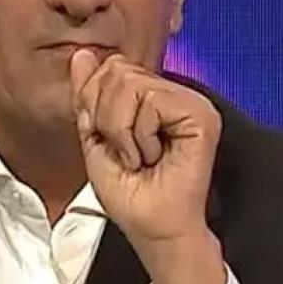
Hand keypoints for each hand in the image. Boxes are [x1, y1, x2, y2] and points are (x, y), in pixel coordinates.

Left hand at [69, 49, 226, 283]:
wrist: (153, 229)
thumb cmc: (131, 195)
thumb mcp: (96, 138)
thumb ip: (89, 96)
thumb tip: (82, 54)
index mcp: (151, 97)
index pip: (110, 68)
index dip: (93, 102)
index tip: (105, 140)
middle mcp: (174, 94)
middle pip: (117, 70)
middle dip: (105, 117)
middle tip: (124, 152)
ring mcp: (191, 102)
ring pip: (130, 83)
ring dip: (121, 131)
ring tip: (139, 157)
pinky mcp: (201, 115)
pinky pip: (150, 101)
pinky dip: (139, 135)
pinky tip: (153, 156)